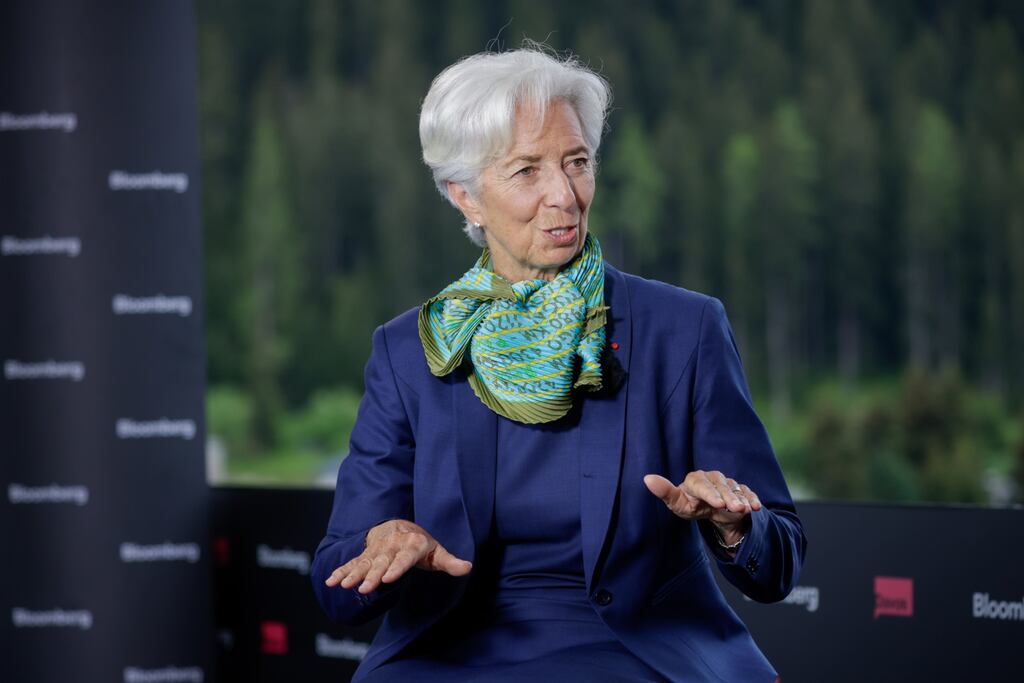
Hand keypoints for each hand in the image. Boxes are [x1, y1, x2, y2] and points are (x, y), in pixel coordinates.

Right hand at [324, 519, 471, 593]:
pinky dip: (341, 571)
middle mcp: (392, 546)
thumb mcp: (436, 551)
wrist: (399, 525)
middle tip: (365, 589)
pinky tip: (332, 581)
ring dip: (354, 574)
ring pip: (365, 563)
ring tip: (345, 585)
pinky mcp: (365, 555)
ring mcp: (377, 550)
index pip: (404, 557)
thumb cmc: (421, 544)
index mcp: (412, 545)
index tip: (388, 578)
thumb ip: (450, 561)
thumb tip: (468, 567)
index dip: (397, 567)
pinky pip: (352, 563)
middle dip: (373, 575)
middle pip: (382, 562)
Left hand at [643, 471, 761, 544]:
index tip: (718, 503)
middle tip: (737, 509)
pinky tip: (756, 507)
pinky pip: (748, 492)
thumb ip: (665, 492)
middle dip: (730, 497)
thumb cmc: (690, 505)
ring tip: (747, 510)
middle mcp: (713, 478)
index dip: (711, 493)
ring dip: (742, 499)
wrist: (709, 510)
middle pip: (722, 486)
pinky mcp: (741, 490)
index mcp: (695, 479)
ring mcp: (728, 483)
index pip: (702, 485)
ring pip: (736, 489)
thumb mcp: (677, 503)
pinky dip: (752, 499)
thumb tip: (647, 478)